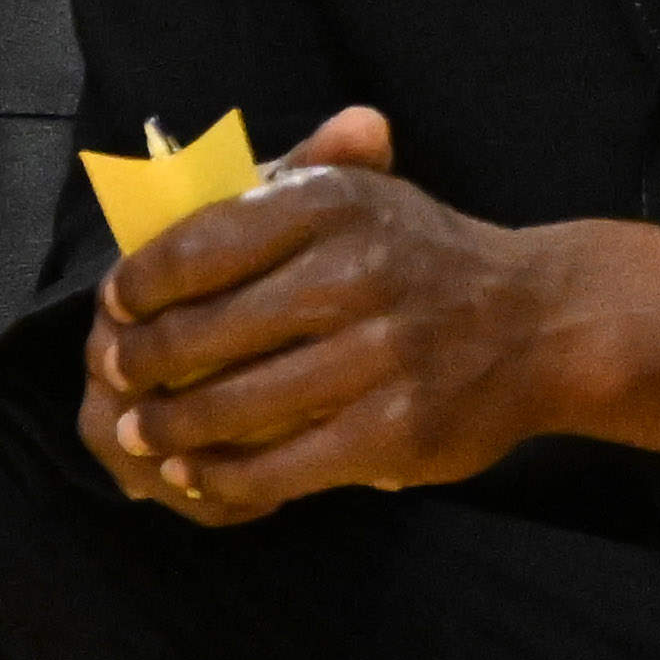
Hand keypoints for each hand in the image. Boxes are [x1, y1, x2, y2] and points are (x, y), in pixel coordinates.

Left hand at [77, 107, 659, 518]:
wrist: (545, 322)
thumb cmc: (426, 258)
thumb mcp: (366, 192)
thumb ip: (276, 181)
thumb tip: (160, 188)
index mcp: (335, 204)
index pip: (199, 246)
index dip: (139, 284)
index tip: (114, 307)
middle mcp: (357, 273)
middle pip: (203, 332)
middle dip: (141, 365)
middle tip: (116, 380)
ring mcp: (380, 356)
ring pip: (234, 406)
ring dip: (171, 430)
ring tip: (142, 437)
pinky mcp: (395, 431)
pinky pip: (282, 465)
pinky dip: (228, 477)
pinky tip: (200, 476)